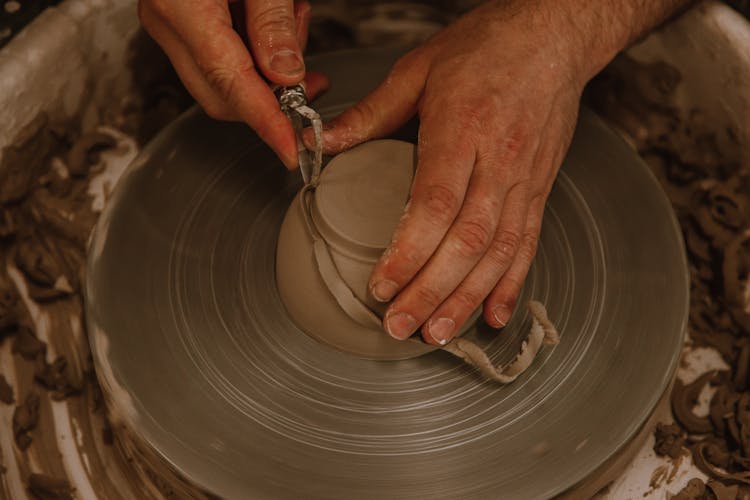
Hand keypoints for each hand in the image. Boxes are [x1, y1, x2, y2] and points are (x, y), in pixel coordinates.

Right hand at [138, 0, 328, 167]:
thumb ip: (272, 21)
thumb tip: (286, 76)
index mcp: (181, 8)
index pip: (229, 83)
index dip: (264, 123)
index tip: (290, 151)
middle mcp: (168, 23)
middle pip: (223, 95)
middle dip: (272, 99)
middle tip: (312, 79)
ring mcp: (170, 26)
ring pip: (224, 81)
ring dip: (268, 73)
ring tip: (294, 24)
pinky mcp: (182, 23)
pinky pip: (220, 60)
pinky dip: (255, 57)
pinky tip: (276, 29)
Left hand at [319, 1, 599, 345]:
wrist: (554, 36)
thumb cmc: (487, 48)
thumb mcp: (419, 69)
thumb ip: (371, 113)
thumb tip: (324, 142)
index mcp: (463, 129)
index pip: (436, 204)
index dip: (410, 252)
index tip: (382, 285)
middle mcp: (499, 162)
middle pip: (468, 241)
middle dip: (433, 291)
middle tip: (401, 327)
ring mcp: (524, 180)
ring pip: (499, 253)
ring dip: (468, 299)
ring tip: (438, 333)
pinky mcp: (539, 190)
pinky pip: (528, 244)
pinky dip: (512, 285)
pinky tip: (495, 316)